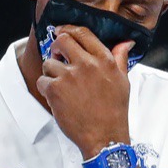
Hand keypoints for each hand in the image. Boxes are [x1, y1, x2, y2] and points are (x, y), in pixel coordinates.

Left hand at [34, 25, 132, 157]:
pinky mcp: (55, 90)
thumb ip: (120, 59)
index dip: (69, 30)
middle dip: (56, 47)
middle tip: (58, 57)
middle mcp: (87, 65)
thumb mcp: (123, 82)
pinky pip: (42, 80)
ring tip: (61, 86)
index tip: (63, 33)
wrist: (105, 137)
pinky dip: (46, 88)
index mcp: (104, 60)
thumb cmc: (114, 111)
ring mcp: (69, 77)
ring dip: (51, 73)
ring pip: (48, 63)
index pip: (83, 33)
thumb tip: (125, 43)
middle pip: (62, 40)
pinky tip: (57, 98)